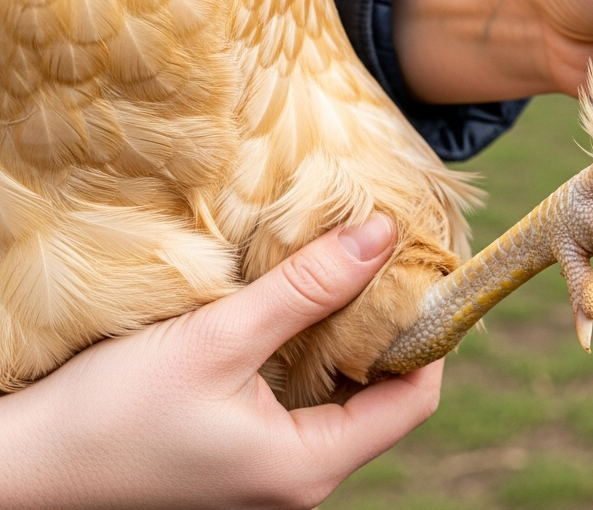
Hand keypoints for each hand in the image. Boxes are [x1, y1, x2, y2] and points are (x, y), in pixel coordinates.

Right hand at [0, 216, 441, 509]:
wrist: (23, 466)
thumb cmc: (110, 413)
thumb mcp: (216, 341)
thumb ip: (305, 290)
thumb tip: (383, 236)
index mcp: (309, 466)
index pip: (415, 398)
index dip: (430, 333)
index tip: (424, 271)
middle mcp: (301, 479)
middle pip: (384, 396)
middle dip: (388, 326)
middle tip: (387, 259)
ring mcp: (271, 470)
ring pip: (342, 396)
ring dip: (347, 335)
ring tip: (346, 271)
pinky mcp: (243, 454)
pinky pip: (303, 401)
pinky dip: (310, 352)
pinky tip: (296, 308)